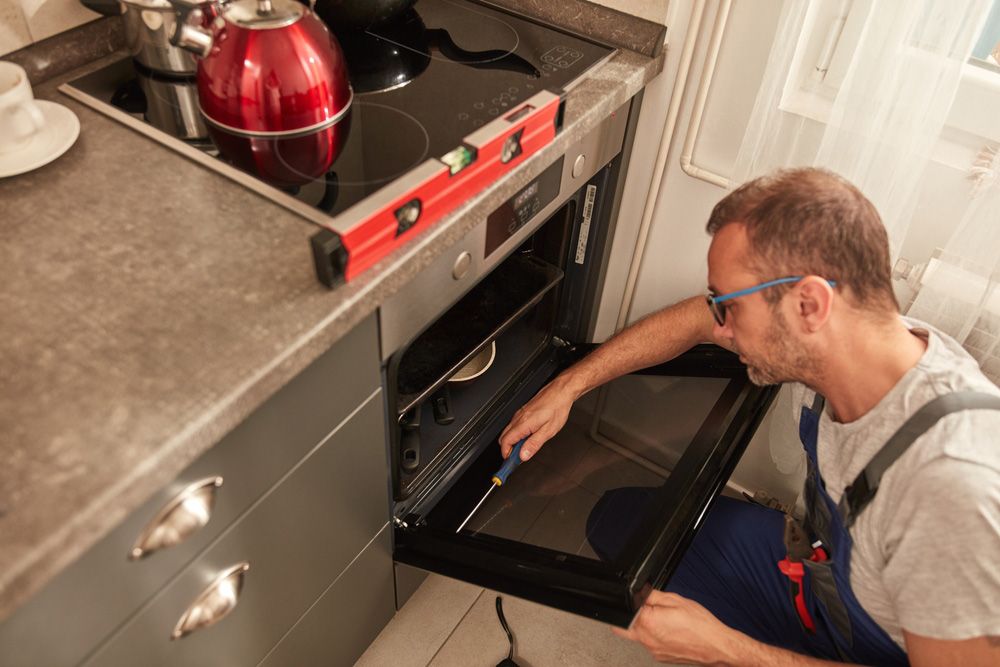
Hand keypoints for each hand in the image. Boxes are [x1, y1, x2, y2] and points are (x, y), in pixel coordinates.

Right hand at [498, 375, 576, 460]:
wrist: (560, 391)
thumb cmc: (557, 408)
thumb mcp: (549, 431)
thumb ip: (534, 444)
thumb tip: (523, 455)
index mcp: (523, 424)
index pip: (506, 442)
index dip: (506, 455)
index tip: (510, 463)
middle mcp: (518, 418)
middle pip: (503, 438)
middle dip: (508, 450)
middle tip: (518, 458)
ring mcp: (520, 414)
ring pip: (508, 431)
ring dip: (513, 442)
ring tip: (525, 449)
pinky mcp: (523, 411)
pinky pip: (514, 425)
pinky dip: (517, 434)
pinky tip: (528, 437)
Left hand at [612, 591, 741, 664]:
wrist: (717, 647)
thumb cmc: (701, 626)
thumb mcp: (675, 600)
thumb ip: (652, 595)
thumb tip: (639, 592)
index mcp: (648, 623)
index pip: (627, 608)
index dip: (635, 601)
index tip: (643, 600)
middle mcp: (647, 640)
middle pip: (625, 624)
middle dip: (633, 615)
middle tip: (650, 609)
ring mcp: (652, 651)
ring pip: (637, 635)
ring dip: (645, 626)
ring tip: (666, 621)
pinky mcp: (659, 657)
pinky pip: (649, 643)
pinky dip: (655, 636)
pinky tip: (670, 631)